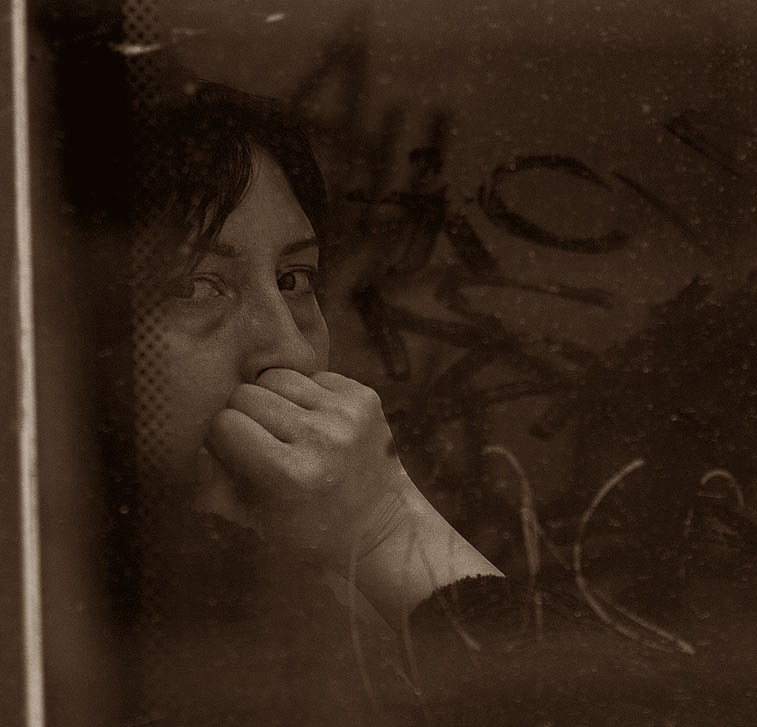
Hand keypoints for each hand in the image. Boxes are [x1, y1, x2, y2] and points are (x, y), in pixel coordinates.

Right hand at [195, 369, 409, 569]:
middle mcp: (320, 438)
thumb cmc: (310, 529)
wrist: (380, 524)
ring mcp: (346, 413)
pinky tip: (316, 420)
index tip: (234, 451)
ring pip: (278, 377)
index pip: (224, 424)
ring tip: (287, 426)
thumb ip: (213, 486)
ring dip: (274, 398)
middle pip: (247, 394)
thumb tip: (187, 452)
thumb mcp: (256, 520)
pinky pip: (312, 375)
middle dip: (245, 415)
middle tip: (261, 438)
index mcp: (289, 474)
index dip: (222, 438)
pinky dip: (306, 394)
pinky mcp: (365, 396)